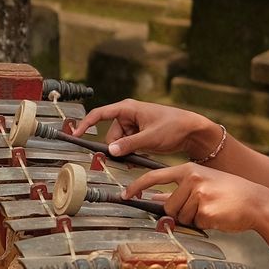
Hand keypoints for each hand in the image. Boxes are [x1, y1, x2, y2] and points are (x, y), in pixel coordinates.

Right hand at [69, 98, 218, 161]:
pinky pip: (127, 145)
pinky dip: (130, 153)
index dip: (85, 125)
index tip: (75, 135)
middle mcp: (128, 115)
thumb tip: (110, 151)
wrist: (193, 131)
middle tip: (124, 159)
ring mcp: (133, 125)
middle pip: (110, 135)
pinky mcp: (139, 134)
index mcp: (127, 109)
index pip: (99, 114)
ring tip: (137, 159)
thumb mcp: (150, 138)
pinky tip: (139, 158)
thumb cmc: (174, 126)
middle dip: (115, 148)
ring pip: (118, 143)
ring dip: (124, 153)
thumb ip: (129, 145)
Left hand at [124, 163, 268, 233]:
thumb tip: (155, 199)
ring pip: (180, 217)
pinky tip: (218, 215)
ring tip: (211, 209)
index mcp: (188, 169)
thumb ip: (178, 190)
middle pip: (168, 205)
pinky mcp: (206, 211)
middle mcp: (192, 179)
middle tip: (200, 208)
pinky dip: (204, 224)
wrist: (256, 201)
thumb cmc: (228, 193)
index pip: (154, 176)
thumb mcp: (203, 183)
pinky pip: (195, 224)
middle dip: (179, 213)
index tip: (124, 194)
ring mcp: (199, 194)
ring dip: (193, 219)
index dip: (137, 186)